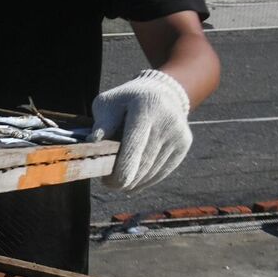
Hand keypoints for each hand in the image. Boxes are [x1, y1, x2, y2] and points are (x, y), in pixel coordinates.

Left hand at [91, 69, 192, 190]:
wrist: (160, 92)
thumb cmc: (125, 101)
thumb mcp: (108, 103)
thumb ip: (102, 122)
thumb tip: (93, 141)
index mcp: (145, 107)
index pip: (135, 145)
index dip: (122, 168)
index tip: (108, 182)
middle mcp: (166, 120)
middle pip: (144, 160)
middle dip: (125, 178)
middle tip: (109, 184)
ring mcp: (178, 133)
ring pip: (154, 169)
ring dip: (135, 181)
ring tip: (119, 182)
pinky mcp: (184, 144)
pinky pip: (163, 169)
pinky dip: (147, 180)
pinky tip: (134, 183)